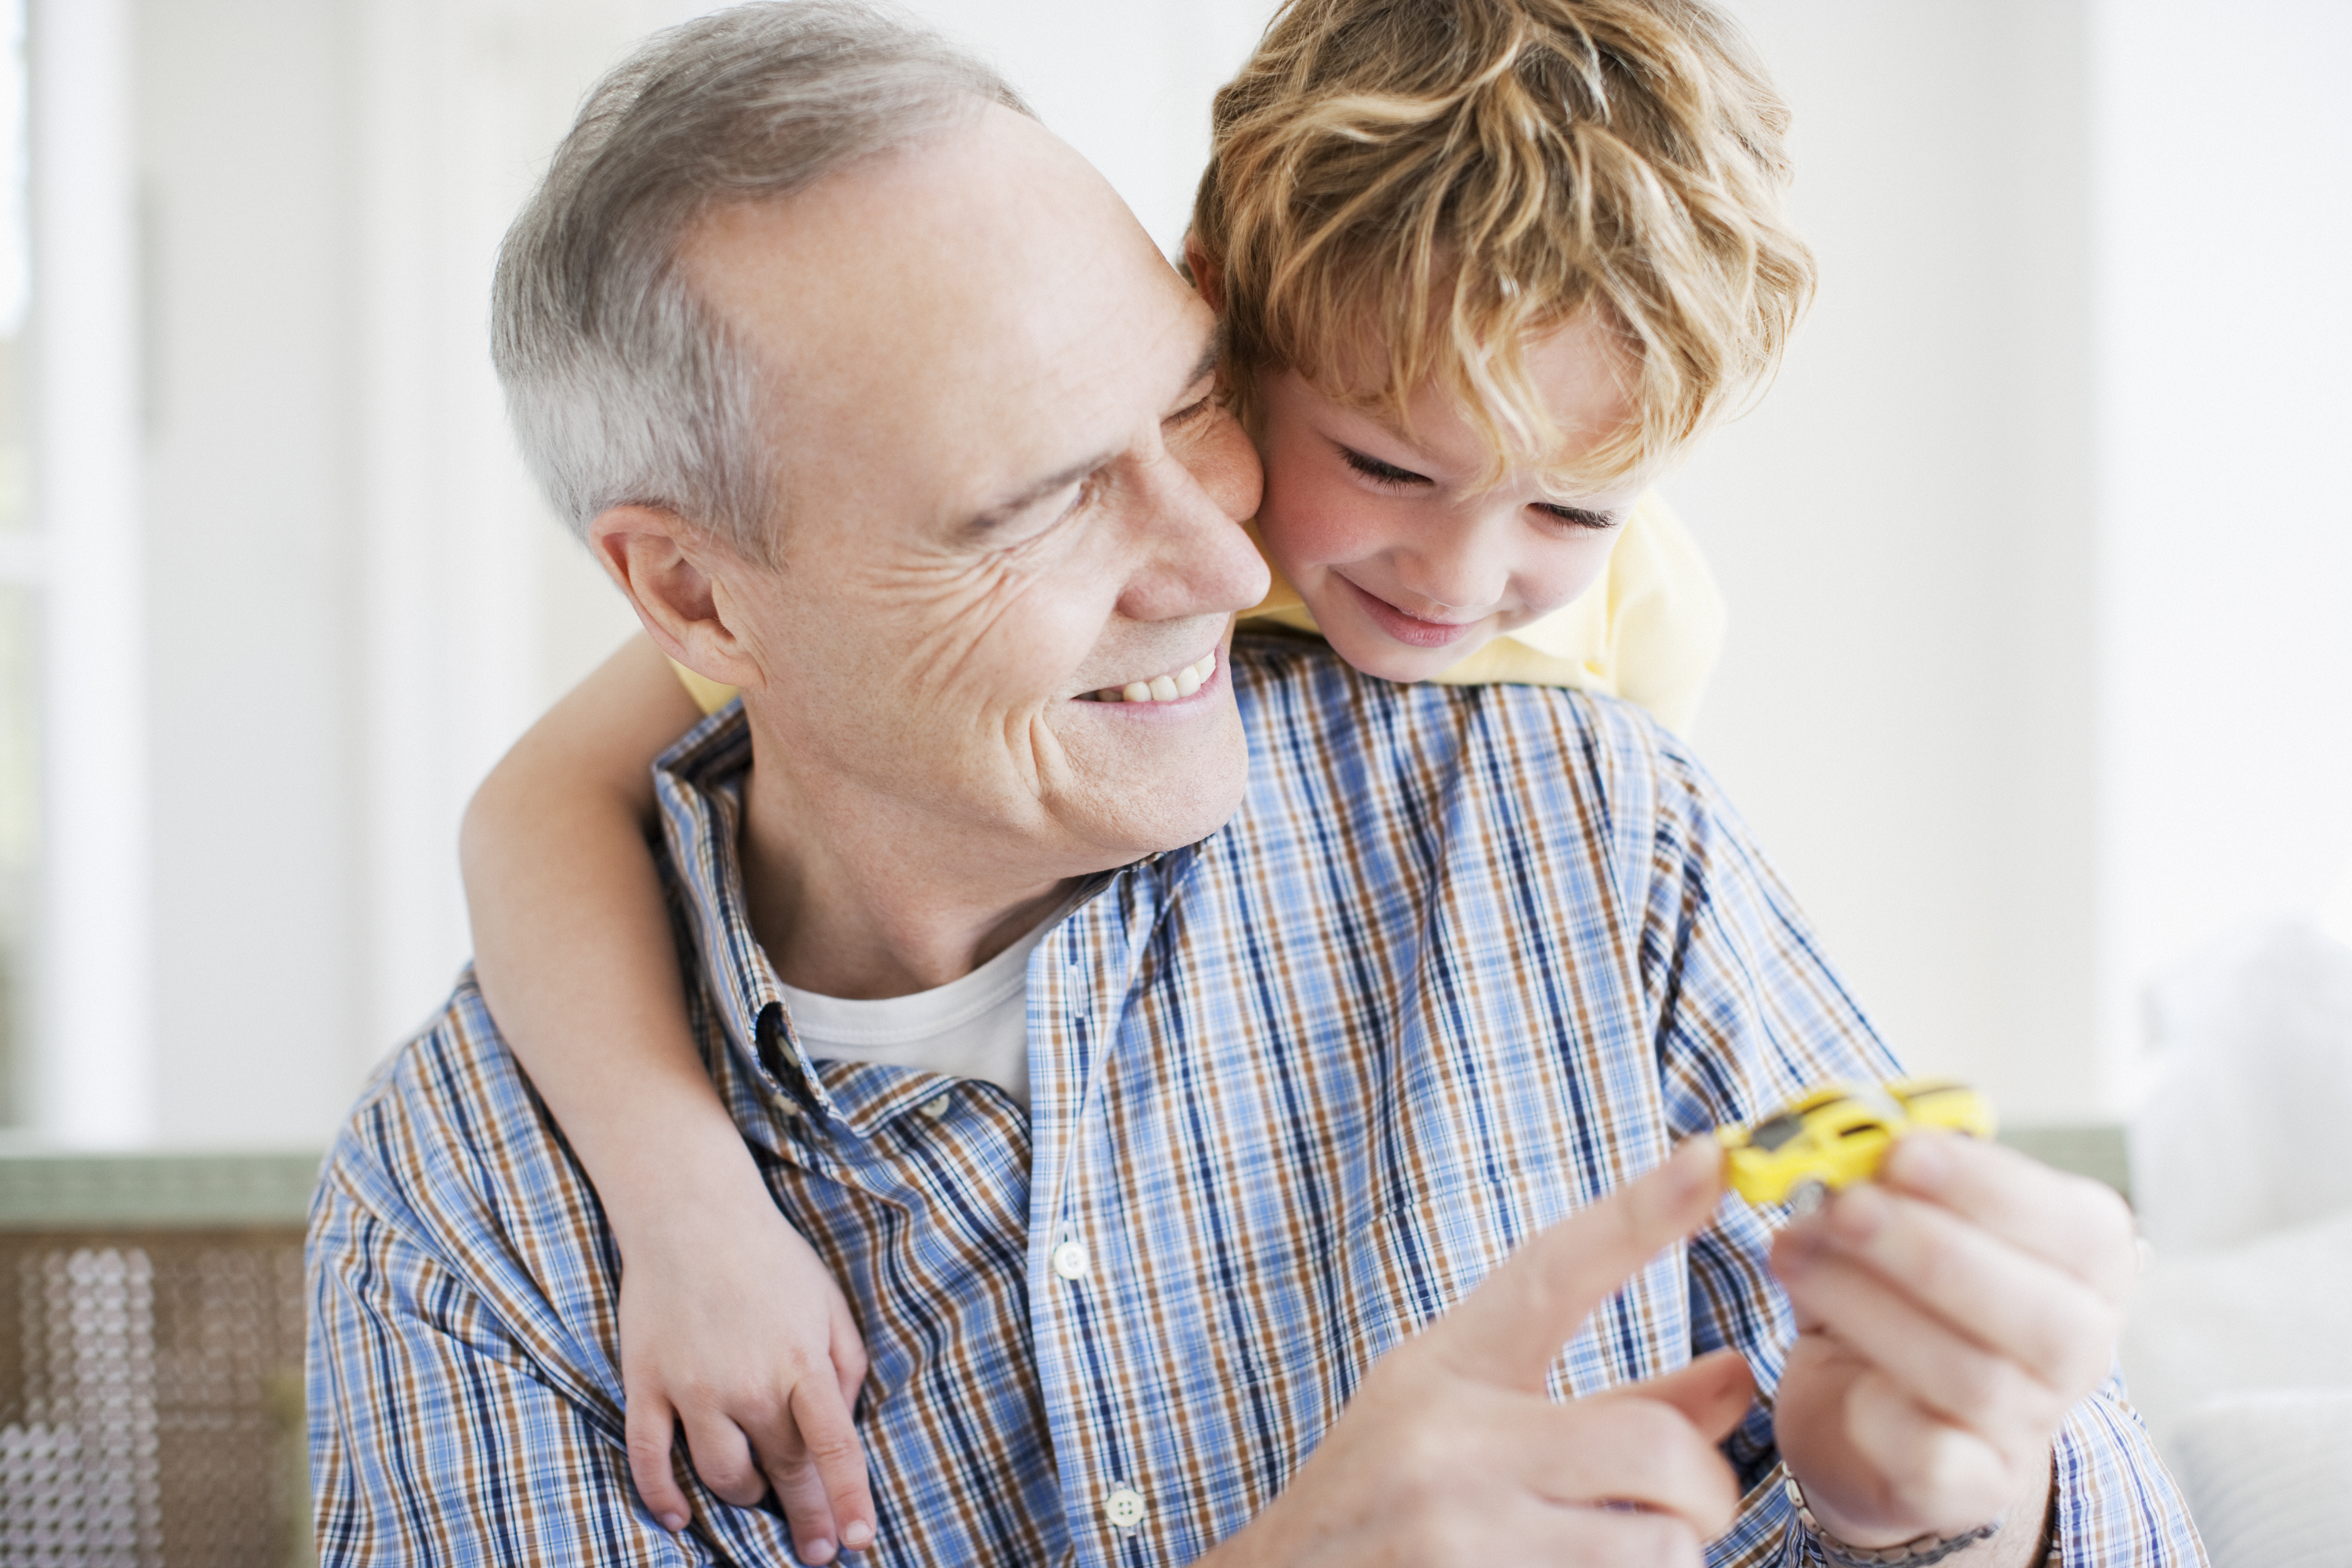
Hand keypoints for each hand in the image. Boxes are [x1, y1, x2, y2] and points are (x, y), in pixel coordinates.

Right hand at [618, 1173, 874, 1562]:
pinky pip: (651, 1460)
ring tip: (756, 1494)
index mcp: (802, 1363)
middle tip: (816, 1553)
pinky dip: (663, 1497)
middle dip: (804, 1517)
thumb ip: (846, 1368)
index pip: (833, 1446)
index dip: (846, 1499)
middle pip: (782, 1471)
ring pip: (722, 1476)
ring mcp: (693, 1389)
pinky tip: (679, 1518)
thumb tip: (844, 1426)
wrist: (693, 1215)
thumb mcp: (830, 1304)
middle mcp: (749, 1384)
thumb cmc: (772, 1260)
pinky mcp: (647, 1386)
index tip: (858, 1541)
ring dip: (744, 1496)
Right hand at [1207, 1138, 1750, 1567]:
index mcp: (1442, 1368)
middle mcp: (1447, 1442)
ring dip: (1664, 1555)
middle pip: (1656, 1447)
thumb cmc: (1386, 1505)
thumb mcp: (1473, 1426)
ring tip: (1605, 1549)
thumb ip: (1611, 1404)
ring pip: (1659, 1544)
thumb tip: (1737, 1373)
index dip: (1638, 1214)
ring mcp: (1459, 1534)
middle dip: (1702, 1486)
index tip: (1709, 1155)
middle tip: (1685, 1503)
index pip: (1551, 1272)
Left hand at [1770, 1131, 2135, 1555]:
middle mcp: (2077, 1352)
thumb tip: (1838, 1145)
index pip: (2079, 1230)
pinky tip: (1828, 1358)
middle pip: (2041, 1314)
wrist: (1864, 1407)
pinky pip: (1936, 1457)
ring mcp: (2028, 1428)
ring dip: (1871, 1306)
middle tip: (1844, 1205)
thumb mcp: (1898, 1218)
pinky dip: (1879, 1410)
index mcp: (2087, 1269)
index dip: (1990, 1187)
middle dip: (1930, 1249)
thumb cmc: (1893, 1291)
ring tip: (1792, 1253)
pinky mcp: (1969, 1486)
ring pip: (1974, 1376)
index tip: (1901, 1151)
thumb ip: (1887, 1179)